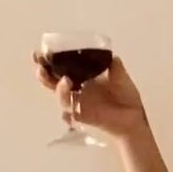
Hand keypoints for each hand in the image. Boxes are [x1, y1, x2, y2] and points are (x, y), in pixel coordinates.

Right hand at [31, 48, 146, 141]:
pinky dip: (68, 114)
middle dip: (43, 74)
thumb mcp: (121, 77)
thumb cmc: (126, 97)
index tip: (39, 53)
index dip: (48, 61)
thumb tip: (111, 55)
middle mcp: (77, 90)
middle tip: (41, 67)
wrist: (134, 118)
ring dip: (59, 90)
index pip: (60, 68)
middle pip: (53, 82)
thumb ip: (114, 66)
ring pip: (61, 98)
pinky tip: (70, 112)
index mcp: (82, 78)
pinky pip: (71, 117)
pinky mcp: (84, 118)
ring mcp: (79, 104)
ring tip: (66, 81)